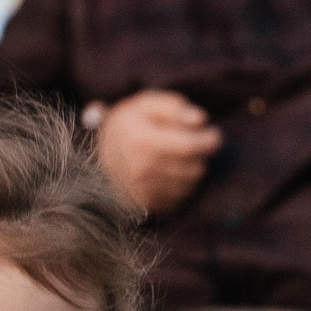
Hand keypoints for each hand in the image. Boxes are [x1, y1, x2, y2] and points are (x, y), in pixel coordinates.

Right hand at [93, 90, 220, 215]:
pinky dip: (182, 187)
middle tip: (195, 145)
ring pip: (190, 186)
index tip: (214, 134)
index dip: (210, 140)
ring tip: (182, 158)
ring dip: (193, 171)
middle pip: (194, 169)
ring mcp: (142, 191)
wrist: (96, 154)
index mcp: (142, 141)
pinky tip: (174, 174)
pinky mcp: (144, 205)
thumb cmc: (127, 124)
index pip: (190, 147)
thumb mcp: (146, 104)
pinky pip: (179, 199)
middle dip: (201, 156)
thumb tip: (201, 120)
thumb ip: (174, 107)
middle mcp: (141, 170)